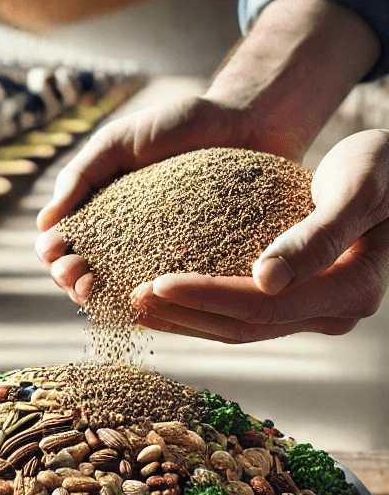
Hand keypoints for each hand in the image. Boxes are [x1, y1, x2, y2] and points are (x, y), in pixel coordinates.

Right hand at [35, 94, 264, 303]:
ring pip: (117, 289)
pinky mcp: (193, 265)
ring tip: (97, 291)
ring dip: (99, 296)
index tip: (56, 253)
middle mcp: (122, 238)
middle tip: (76, 277)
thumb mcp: (118, 142)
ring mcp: (156, 255)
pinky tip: (141, 299)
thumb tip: (43, 224)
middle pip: (82, 273)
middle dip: (69, 280)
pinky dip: (148, 300)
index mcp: (97, 211)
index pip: (62, 244)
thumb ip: (80, 176)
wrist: (250, 121)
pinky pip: (165, 290)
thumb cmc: (181, 124)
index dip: (52, 254)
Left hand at [129, 129, 388, 341]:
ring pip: (238, 326)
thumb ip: (316, 235)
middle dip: (183, 314)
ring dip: (185, 316)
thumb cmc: (386, 168)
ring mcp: (312, 309)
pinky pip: (241, 310)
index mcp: (348, 292)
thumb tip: (266, 281)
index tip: (155, 283)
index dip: (204, 298)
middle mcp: (330, 312)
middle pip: (243, 326)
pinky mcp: (296, 297)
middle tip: (131, 297)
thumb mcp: (356, 188)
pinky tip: (165, 293)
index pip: (261, 307)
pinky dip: (200, 304)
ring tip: (135, 301)